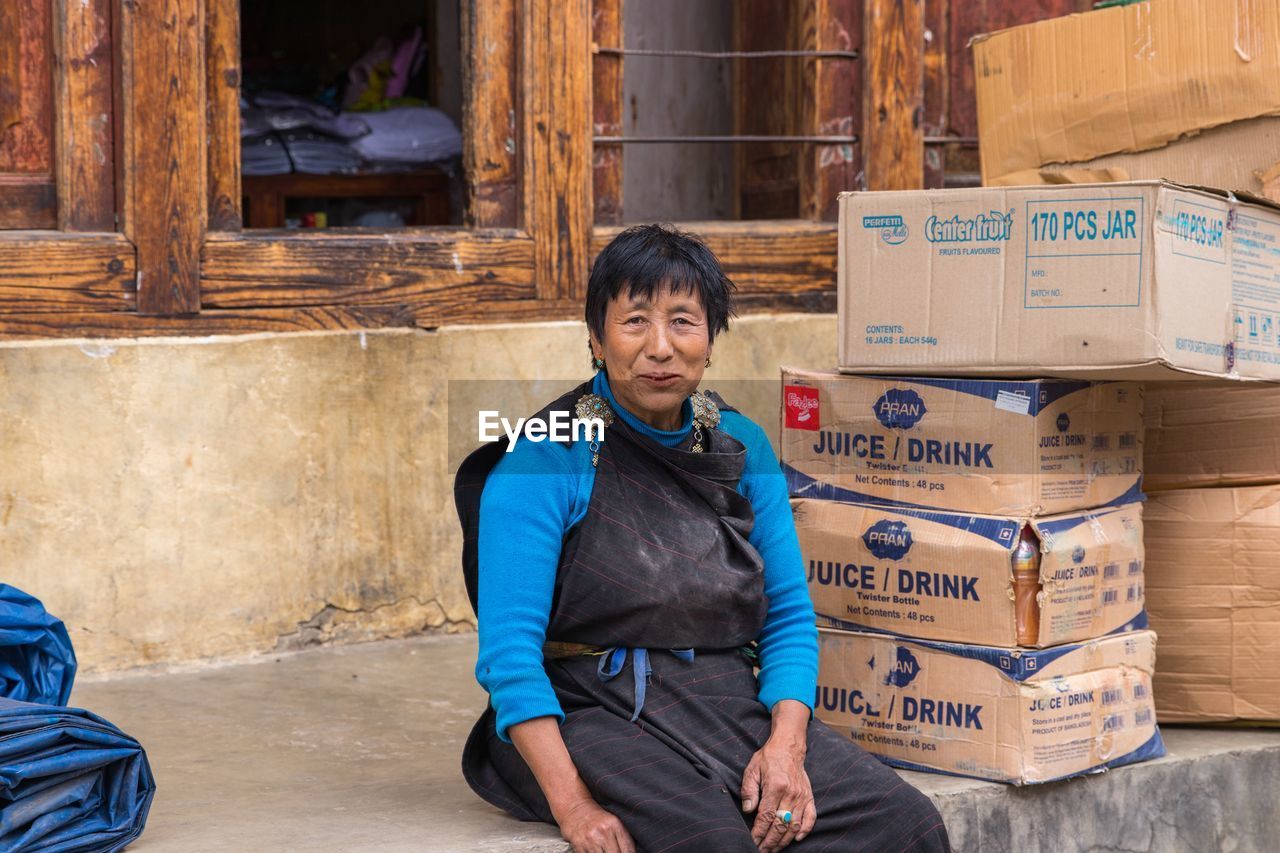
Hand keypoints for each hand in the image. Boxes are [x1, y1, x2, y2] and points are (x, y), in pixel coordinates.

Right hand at [554, 797, 635, 852]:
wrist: (574, 806)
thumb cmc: (595, 816)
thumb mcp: (612, 821)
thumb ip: (622, 837)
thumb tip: (631, 852)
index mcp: (615, 825)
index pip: (628, 850)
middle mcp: (604, 832)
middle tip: (612, 851)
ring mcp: (591, 839)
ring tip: (602, 850)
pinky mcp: (579, 844)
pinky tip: (594, 850)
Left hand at [740, 725, 816, 851]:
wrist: (788, 747)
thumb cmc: (768, 758)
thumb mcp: (752, 770)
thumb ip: (749, 790)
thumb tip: (748, 810)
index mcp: (775, 786)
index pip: (766, 816)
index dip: (759, 832)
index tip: (753, 841)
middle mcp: (790, 794)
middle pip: (780, 825)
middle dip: (770, 841)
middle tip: (762, 851)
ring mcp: (802, 797)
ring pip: (794, 825)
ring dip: (783, 840)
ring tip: (774, 849)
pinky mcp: (809, 797)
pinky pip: (810, 818)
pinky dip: (804, 830)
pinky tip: (796, 839)